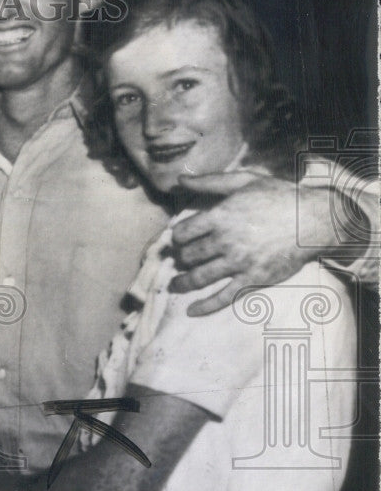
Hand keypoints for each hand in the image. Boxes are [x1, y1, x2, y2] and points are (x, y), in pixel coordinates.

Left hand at [169, 172, 314, 315]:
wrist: (314, 219)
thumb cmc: (279, 196)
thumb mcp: (244, 181)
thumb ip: (209, 182)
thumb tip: (179, 179)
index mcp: (220, 216)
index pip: (183, 232)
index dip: (178, 236)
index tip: (180, 239)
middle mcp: (226, 241)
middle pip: (189, 255)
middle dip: (181, 257)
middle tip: (182, 258)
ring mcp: (239, 262)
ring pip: (199, 277)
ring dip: (182, 283)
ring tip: (175, 285)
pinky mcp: (253, 279)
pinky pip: (223, 296)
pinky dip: (205, 306)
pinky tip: (192, 310)